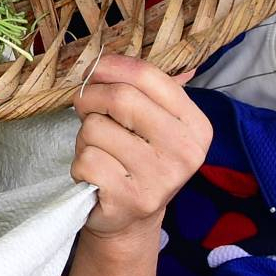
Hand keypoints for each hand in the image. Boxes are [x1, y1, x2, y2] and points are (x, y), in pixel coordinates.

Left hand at [70, 55, 209, 239]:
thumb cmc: (135, 160)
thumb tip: (106, 56)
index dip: (112, 67)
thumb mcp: (151, 123)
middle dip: (90, 98)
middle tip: (84, 107)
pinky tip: (96, 176)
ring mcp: (161, 178)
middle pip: (121, 98)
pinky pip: (86, 159)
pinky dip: (80, 164)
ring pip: (96, 129)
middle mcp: (186, 151)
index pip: (150, 77)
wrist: (131, 219)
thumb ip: (139, 89)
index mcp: (195, 125)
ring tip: (100, 152)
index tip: (93, 71)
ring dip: (85, 136)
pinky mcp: (131, 198)